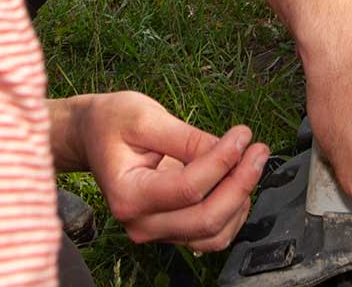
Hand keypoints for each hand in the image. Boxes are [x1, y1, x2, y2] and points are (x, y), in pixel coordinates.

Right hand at [66, 92, 268, 249]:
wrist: (93, 136)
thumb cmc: (112, 122)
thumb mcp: (146, 117)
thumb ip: (187, 138)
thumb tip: (230, 150)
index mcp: (127, 194)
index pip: (188, 188)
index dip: (222, 161)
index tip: (243, 134)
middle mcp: (140, 222)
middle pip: (205, 219)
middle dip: (240, 185)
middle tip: (258, 151)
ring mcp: (156, 230)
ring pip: (213, 234)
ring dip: (240, 201)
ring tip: (250, 163)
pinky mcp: (171, 229)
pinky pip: (211, 235)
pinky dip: (232, 213)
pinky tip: (238, 181)